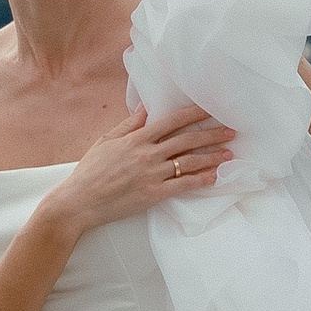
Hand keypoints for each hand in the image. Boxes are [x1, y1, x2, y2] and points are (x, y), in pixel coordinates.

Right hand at [49, 101, 236, 232]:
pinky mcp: (153, 194)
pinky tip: (214, 177)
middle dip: (212, 134)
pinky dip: (201, 180)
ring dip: (212, 157)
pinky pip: (183, 185)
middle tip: (231, 131)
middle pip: (187, 140)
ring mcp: (151, 174)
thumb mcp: (106, 141)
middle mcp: (147, 154)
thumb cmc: (90, 171)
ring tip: (228, 154)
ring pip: (189, 162)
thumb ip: (129, 125)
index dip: (194, 114)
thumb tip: (146, 108)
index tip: (210, 110)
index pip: (172, 121)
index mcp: (136, 138)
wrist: (79, 201)